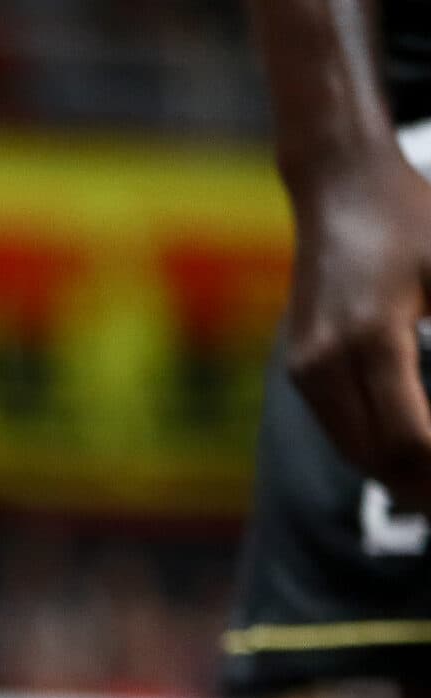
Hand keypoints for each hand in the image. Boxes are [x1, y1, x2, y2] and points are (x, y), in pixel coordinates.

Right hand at [281, 146, 430, 508]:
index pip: (410, 439)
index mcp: (371, 337)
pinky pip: (342, 430)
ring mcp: (306, 368)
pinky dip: (379, 452)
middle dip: (426, 486)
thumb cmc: (412, 219)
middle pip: (379, 460)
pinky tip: (415, 455)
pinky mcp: (300, 368)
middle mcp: (326, 361)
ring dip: (401, 477)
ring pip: (356, 453)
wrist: (338, 188)